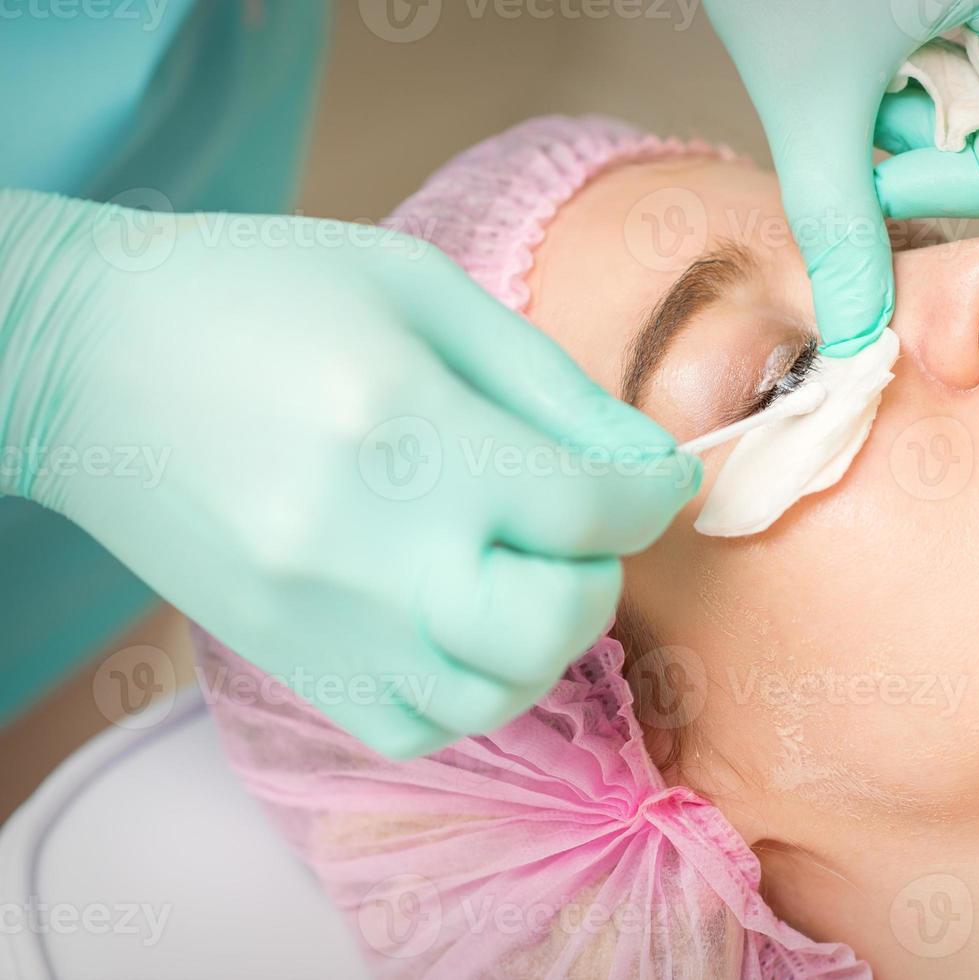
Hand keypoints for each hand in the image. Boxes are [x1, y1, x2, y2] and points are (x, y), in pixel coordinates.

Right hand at [0, 190, 699, 756]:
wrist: (86, 360)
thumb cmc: (262, 297)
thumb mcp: (423, 294)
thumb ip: (550, 385)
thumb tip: (651, 467)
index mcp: (406, 431)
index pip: (588, 506)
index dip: (651, 494)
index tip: (656, 478)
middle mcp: (365, 549)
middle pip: (553, 624)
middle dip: (601, 574)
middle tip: (581, 525)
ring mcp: (320, 624)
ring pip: (496, 694)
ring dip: (545, 639)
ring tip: (522, 568)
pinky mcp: (287, 663)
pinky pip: (420, 724)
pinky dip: (471, 684)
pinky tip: (460, 615)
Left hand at [705, 0, 978, 354]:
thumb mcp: (808, 98)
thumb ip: (840, 224)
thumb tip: (860, 332)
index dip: (962, 180)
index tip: (877, 174)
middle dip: (977, 141)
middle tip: (890, 131)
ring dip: (956, 103)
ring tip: (870, 81)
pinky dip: (942, 63)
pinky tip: (873, 49)